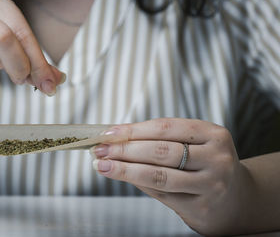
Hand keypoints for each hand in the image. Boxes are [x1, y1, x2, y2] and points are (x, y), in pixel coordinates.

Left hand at [91, 118, 252, 234]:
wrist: (234, 200)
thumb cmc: (204, 165)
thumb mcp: (193, 145)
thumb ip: (159, 140)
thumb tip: (116, 138)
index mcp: (213, 134)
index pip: (165, 127)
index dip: (133, 130)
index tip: (108, 133)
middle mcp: (217, 158)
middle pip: (160, 151)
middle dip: (124, 149)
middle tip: (100, 150)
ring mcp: (211, 184)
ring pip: (159, 175)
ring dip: (125, 169)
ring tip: (103, 165)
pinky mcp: (201, 206)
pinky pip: (162, 193)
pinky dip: (138, 183)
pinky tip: (122, 177)